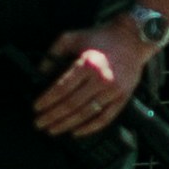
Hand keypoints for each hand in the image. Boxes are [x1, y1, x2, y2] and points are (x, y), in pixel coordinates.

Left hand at [34, 19, 147, 139]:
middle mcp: (101, 79)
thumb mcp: (72, 36)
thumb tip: (40, 72)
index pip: (62, 88)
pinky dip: (89, 128)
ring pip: (86, 114)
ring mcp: (113, 90)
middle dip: (52, 116)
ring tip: (52, 129)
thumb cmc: (100, 37)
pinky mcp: (122, 97)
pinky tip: (76, 131)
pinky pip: (105, 118)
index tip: (36, 107)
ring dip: (66, 124)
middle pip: (71, 104)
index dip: (47, 100)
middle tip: (39, 123)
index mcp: (87, 63)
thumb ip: (54, 52)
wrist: (132, 38)